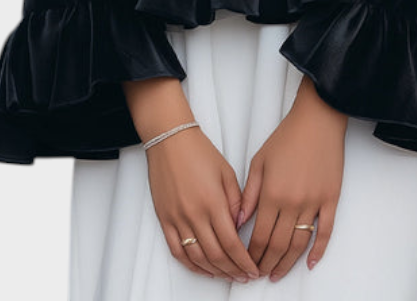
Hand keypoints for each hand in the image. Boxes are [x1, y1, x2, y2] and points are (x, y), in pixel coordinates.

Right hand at [144, 125, 261, 283]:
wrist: (170, 140)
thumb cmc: (199, 151)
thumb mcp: (227, 172)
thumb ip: (237, 201)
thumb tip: (240, 225)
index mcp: (213, 202)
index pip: (232, 243)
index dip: (244, 261)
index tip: (253, 269)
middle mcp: (194, 215)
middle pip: (216, 255)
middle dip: (233, 270)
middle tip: (244, 276)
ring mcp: (177, 219)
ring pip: (197, 258)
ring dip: (214, 271)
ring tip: (227, 276)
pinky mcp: (164, 219)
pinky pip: (177, 250)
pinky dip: (191, 264)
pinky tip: (202, 269)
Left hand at [237, 77, 346, 281]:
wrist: (317, 121)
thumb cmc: (286, 137)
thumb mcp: (259, 162)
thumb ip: (248, 194)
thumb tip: (238, 222)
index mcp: (271, 194)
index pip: (259, 236)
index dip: (252, 255)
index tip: (246, 263)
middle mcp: (292, 203)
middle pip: (278, 246)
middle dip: (266, 264)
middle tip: (259, 274)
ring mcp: (313, 203)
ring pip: (299, 244)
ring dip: (287, 263)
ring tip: (278, 274)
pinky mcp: (330, 200)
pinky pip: (325, 232)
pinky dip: (318, 251)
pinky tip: (311, 263)